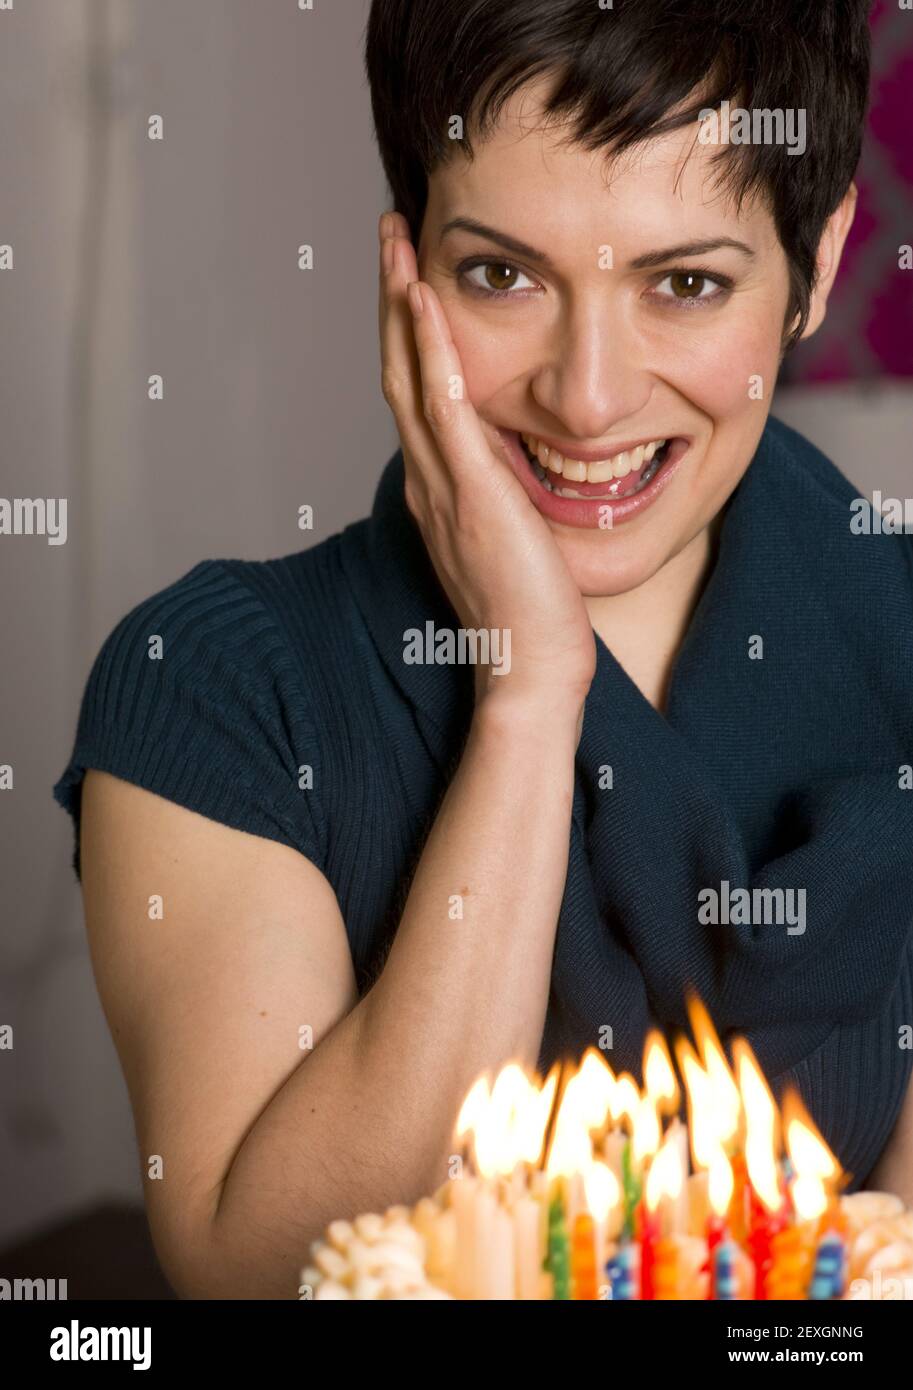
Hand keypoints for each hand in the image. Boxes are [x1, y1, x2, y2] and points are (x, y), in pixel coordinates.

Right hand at [377, 212, 596, 716]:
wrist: (530, 670)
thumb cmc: (535, 616)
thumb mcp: (515, 540)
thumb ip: (505, 497)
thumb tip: (522, 465)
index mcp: (440, 487)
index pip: (417, 390)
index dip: (409, 327)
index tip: (413, 271)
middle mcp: (428, 478)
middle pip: (398, 368)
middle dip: (392, 296)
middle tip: (390, 228)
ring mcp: (442, 484)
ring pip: (408, 374)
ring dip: (399, 302)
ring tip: (395, 237)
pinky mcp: (469, 493)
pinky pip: (441, 406)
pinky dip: (429, 347)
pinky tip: (424, 295)